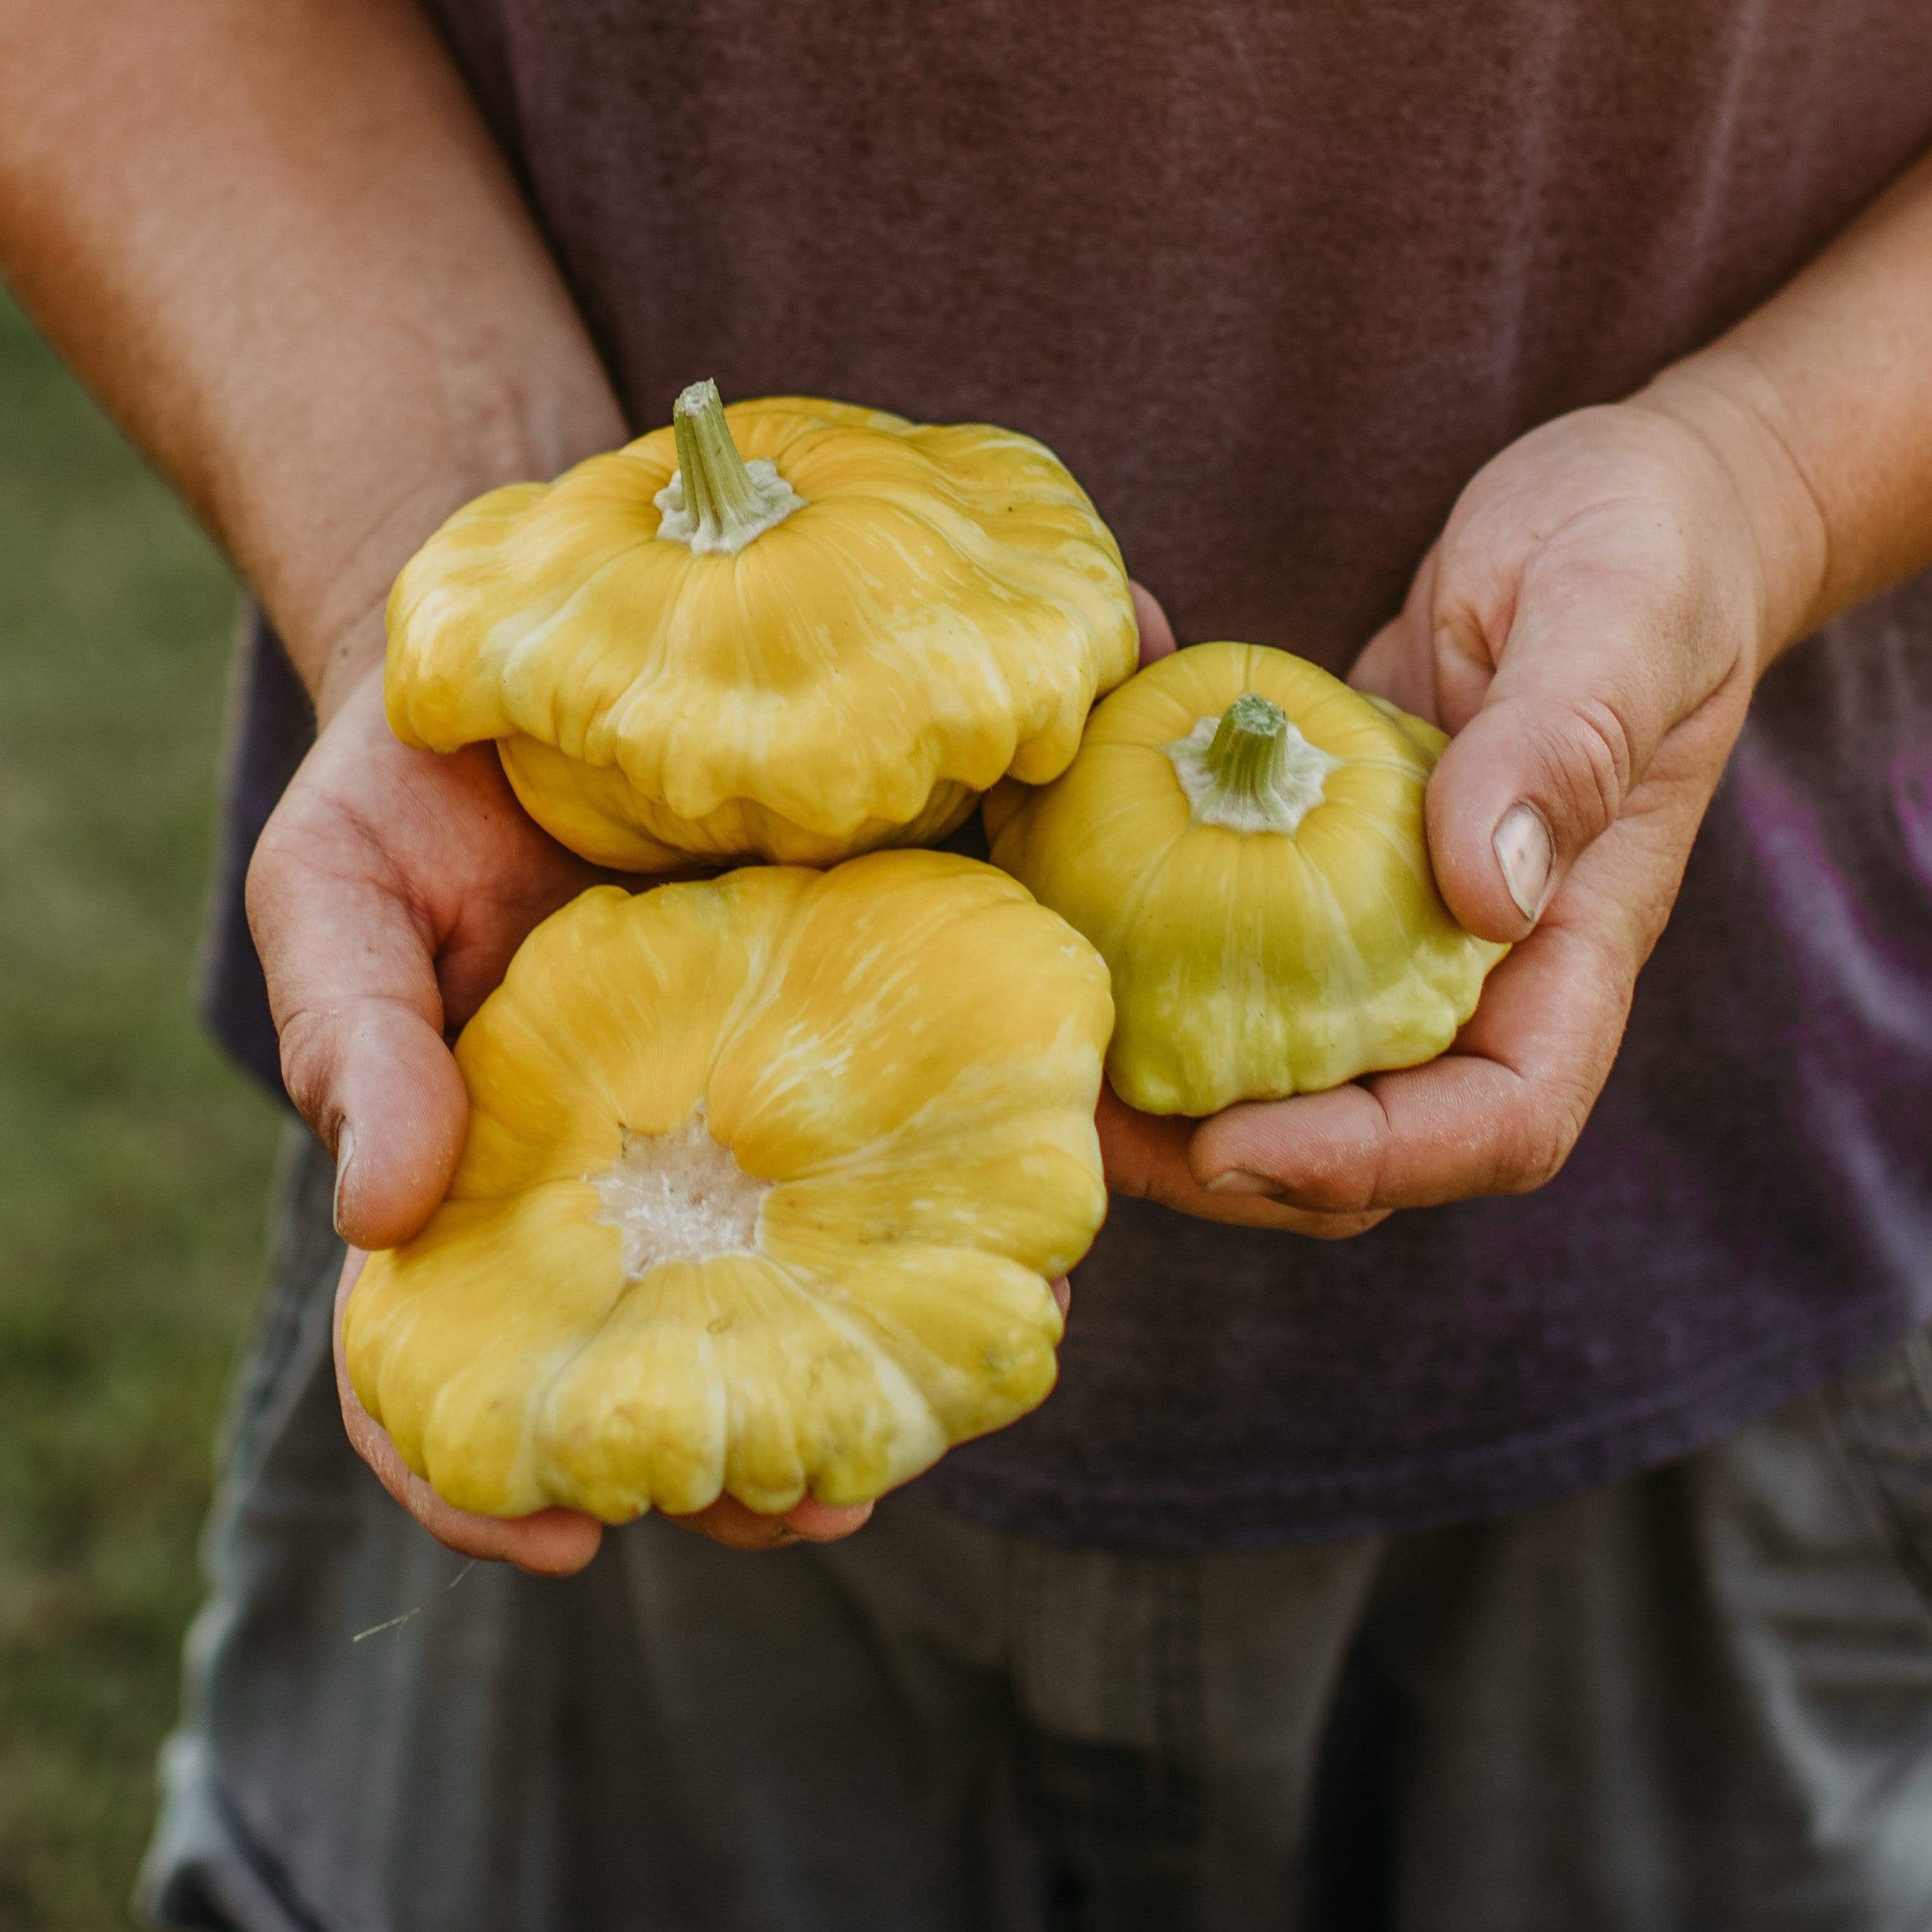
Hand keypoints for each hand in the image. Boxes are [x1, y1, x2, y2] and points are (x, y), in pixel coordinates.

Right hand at [256, 617, 1119, 1569]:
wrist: (558, 645)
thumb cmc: (409, 792)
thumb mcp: (340, 896)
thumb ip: (351, 1042)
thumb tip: (381, 1216)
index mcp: (493, 1183)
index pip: (458, 1377)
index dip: (484, 1488)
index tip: (568, 1544)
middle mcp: (638, 1174)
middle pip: (678, 1358)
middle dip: (747, 1460)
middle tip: (822, 1509)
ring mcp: (755, 1107)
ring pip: (815, 1273)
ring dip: (886, 1357)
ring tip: (960, 1394)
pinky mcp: (859, 1010)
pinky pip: (915, 1124)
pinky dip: (966, 1187)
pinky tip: (1024, 1224)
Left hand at [1100, 390, 1822, 1235]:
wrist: (1618, 510)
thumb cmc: (1645, 551)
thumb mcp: (1617, 619)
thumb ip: (1564, 743)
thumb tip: (1486, 893)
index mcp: (1573, 944)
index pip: (1498, 1119)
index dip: (1371, 1163)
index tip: (1231, 1146)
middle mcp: (1478, 966)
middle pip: (1365, 1133)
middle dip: (1221, 1159)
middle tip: (1079, 1115)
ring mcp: (1391, 927)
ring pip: (1281, 1063)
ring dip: (1158, 1076)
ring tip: (1044, 1039)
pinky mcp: (1318, 870)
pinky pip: (1229, 937)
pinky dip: (1135, 925)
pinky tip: (1048, 858)